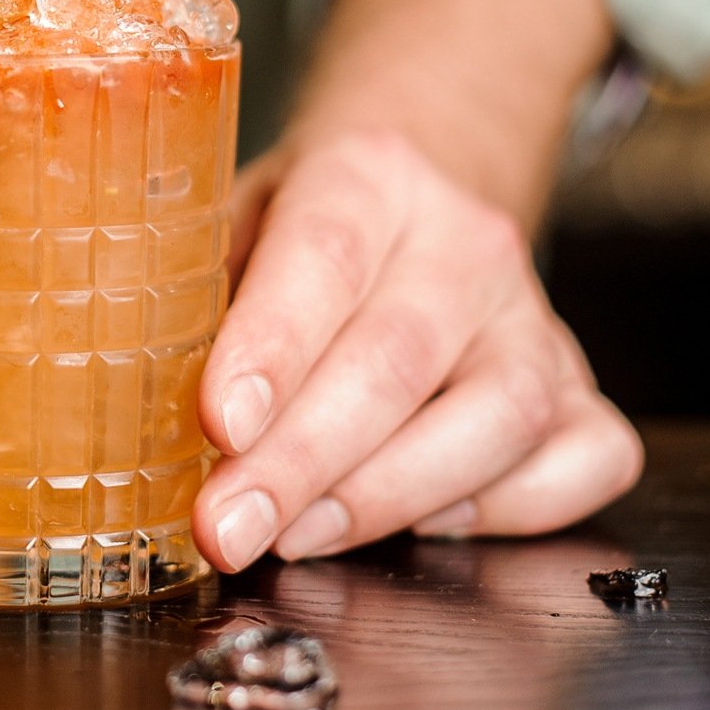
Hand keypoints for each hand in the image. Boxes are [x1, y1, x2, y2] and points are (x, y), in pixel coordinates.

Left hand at [191, 129, 643, 571]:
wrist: (412, 199)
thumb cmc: (296, 238)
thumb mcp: (227, 230)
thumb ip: (194, 306)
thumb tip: (124, 414)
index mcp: (367, 174)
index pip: (323, 256)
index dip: (272, 347)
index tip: (220, 426)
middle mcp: (465, 239)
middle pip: (398, 357)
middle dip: (303, 461)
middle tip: (229, 527)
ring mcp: (534, 315)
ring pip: (501, 416)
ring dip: (389, 496)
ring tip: (298, 535)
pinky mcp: (582, 385)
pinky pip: (584, 459)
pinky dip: (511, 510)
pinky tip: (425, 524)